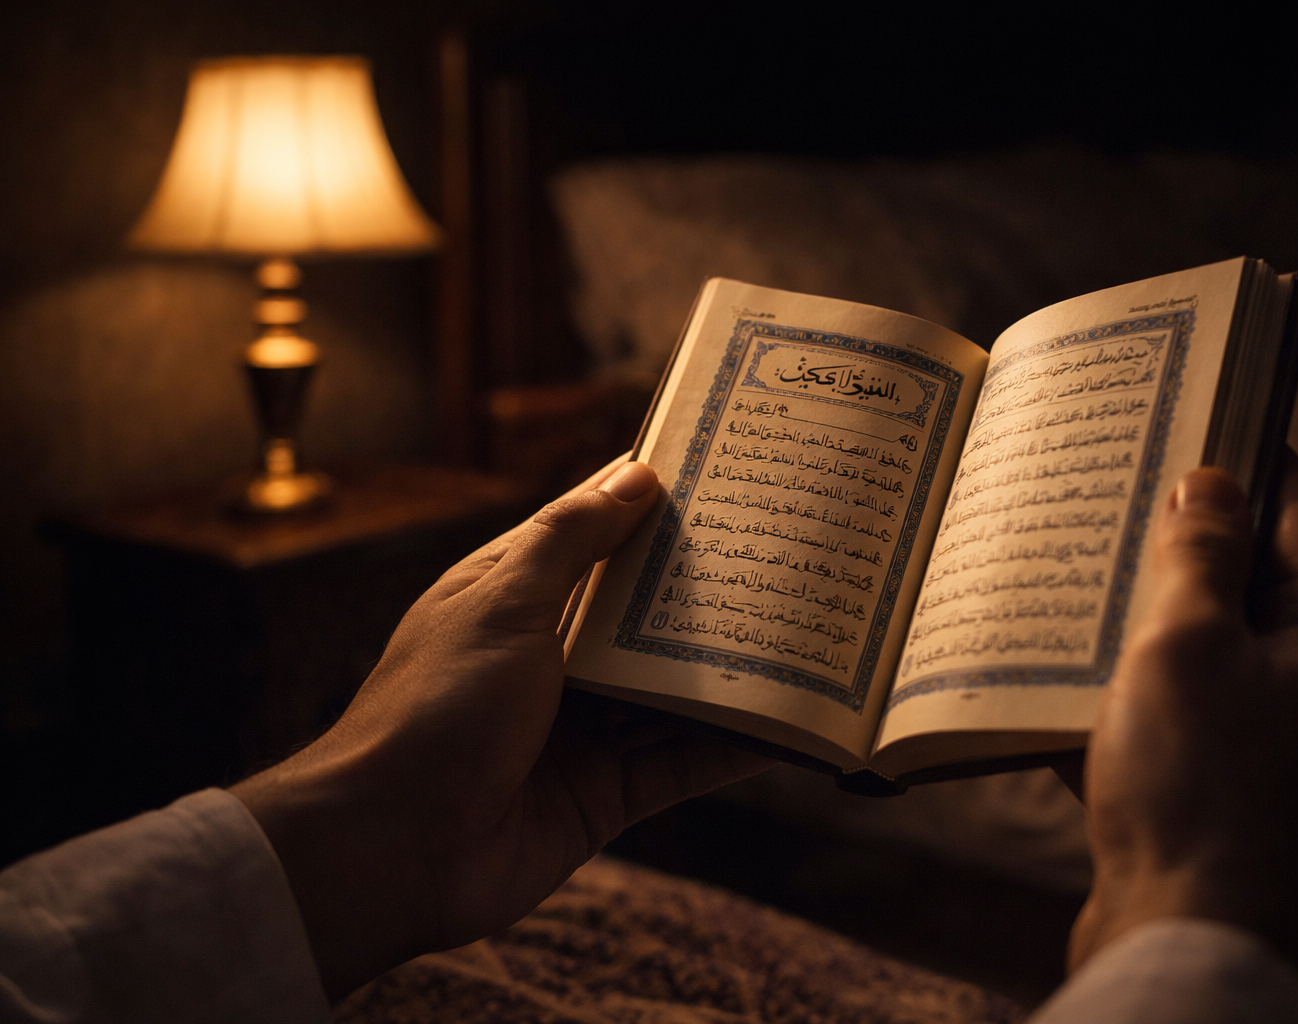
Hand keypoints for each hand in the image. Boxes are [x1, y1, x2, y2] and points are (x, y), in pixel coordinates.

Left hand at [232, 457, 773, 999]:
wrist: (390, 853)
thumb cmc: (433, 709)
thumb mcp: (502, 602)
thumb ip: (572, 541)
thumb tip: (637, 475)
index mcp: (515, 595)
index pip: (595, 530)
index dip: (654, 499)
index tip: (726, 467)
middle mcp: (553, 656)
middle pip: (647, 610)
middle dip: (712, 583)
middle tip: (795, 547)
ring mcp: (583, 726)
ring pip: (676, 686)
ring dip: (734, 667)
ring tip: (813, 631)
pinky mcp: (606, 792)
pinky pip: (685, 761)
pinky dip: (736, 746)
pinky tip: (793, 728)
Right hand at [1067, 452, 1297, 970]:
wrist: (1185, 941)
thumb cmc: (1196, 787)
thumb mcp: (1187, 645)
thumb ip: (1201, 556)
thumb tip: (1212, 483)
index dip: (1250, 456)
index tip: (1192, 413)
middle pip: (1252, 583)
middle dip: (1179, 541)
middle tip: (1109, 490)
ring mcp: (1275, 746)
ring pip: (1205, 652)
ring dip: (1141, 619)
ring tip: (1070, 574)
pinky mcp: (1225, 792)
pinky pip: (1177, 717)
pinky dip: (1126, 691)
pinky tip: (1056, 677)